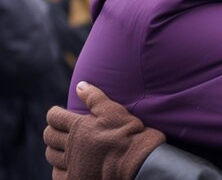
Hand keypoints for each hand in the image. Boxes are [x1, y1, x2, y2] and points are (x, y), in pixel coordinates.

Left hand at [44, 81, 164, 179]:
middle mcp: (72, 145)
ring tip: (62, 147)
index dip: (54, 114)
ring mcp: (73, 164)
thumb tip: (81, 85)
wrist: (137, 161)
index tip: (58, 113)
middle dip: (52, 130)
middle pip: (49, 136)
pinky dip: (58, 169)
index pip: (55, 117)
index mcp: (79, 126)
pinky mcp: (77, 178)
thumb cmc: (129, 134)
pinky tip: (65, 166)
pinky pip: (58, 175)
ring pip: (52, 156)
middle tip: (59, 129)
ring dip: (54, 149)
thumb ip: (95, 98)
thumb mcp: (114, 111)